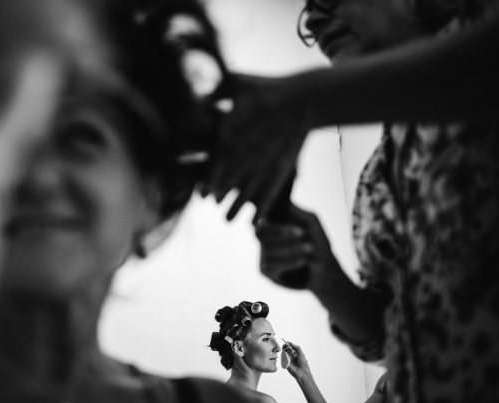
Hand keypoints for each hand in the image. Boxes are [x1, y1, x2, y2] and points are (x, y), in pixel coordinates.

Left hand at [204, 73, 311, 221]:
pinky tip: (255, 223)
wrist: (302, 100)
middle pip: (225, 185)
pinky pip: (268, 196)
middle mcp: (243, 157)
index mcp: (229, 137)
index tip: (202, 193)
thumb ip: (214, 90)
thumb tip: (195, 96)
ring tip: (227, 220)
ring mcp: (262, 166)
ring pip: (245, 196)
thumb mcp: (236, 82)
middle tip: (213, 203)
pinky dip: (261, 211)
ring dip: (235, 209)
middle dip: (218, 196)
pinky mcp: (279, 171)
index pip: (212, 166)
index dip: (206, 183)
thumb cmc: (267, 88)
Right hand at [256, 204, 342, 293]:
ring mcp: (262, 253)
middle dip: (282, 233)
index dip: (275, 222)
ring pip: (267, 250)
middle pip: (260, 233)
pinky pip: (270, 265)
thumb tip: (282, 204)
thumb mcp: (311, 222)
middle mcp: (263, 237)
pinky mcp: (264, 270)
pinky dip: (288, 262)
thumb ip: (297, 212)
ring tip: (309, 248)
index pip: (261, 219)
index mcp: (271, 222)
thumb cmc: (316, 241)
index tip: (295, 226)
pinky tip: (303, 260)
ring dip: (290, 249)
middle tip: (303, 234)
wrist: (323, 269)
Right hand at [282, 341, 310, 380]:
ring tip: (292, 350)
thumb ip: (296, 347)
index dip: (288, 345)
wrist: (302, 371)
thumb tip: (290, 342)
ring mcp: (287, 359)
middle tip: (289, 346)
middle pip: (285, 349)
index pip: (289, 348)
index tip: (287, 342)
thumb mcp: (301, 354)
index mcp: (294, 354)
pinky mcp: (285, 362)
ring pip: (283, 352)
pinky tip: (291, 356)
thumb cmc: (303, 364)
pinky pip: (283, 356)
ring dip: (287, 349)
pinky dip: (287, 354)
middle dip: (286, 346)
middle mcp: (290, 356)